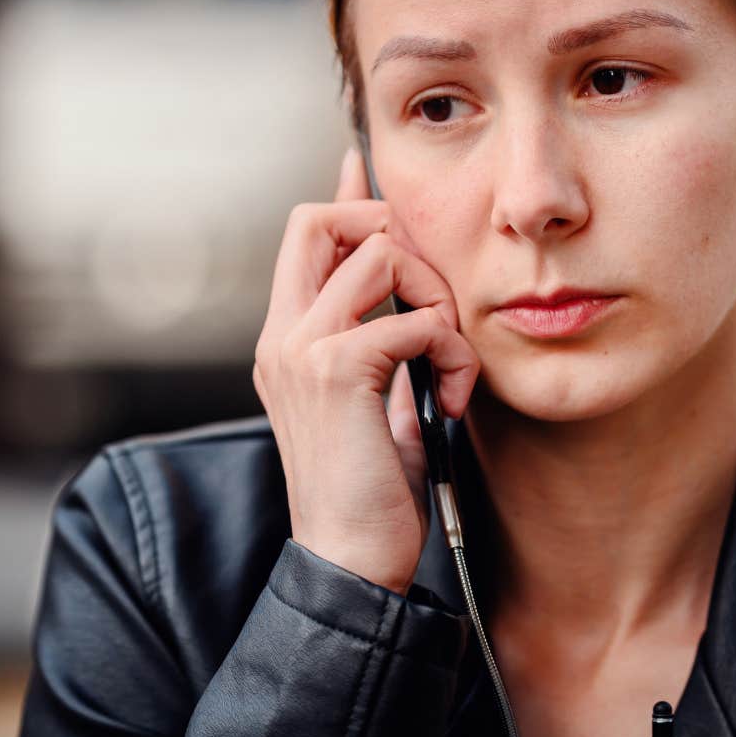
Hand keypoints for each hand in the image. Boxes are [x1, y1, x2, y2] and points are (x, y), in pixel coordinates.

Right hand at [251, 147, 478, 594]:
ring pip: (382, 255)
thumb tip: (413, 308)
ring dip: (438, 301)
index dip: (348, 195)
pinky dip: (451, 352)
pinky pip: (414, 319)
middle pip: (324, 217)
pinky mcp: (337, 371)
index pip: (305, 232)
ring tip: (449, 363)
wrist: (349, 563)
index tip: (372, 173)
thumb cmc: (370, 494)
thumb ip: (386, 348)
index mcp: (287, 339)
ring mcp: (303, 349)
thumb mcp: (378, 404)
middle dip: (394, 233)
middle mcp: (284, 334)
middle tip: (432, 299)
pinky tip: (451, 400)